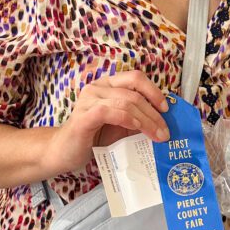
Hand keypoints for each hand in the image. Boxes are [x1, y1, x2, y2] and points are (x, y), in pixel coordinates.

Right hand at [49, 70, 169, 174]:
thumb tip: (163, 121)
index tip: (166, 109)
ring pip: (126, 102)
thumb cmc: (93, 137)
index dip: (153, 91)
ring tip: (158, 136)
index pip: (135, 77)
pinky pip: (112, 112)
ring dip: (146, 120)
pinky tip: (138, 130)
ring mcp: (89, 100)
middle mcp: (97, 87)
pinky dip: (129, 120)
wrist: (64, 152)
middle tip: (165, 131)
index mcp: (107, 84)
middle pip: (134, 92)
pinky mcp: (84, 116)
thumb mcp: (120, 125)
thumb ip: (137, 118)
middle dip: (154, 112)